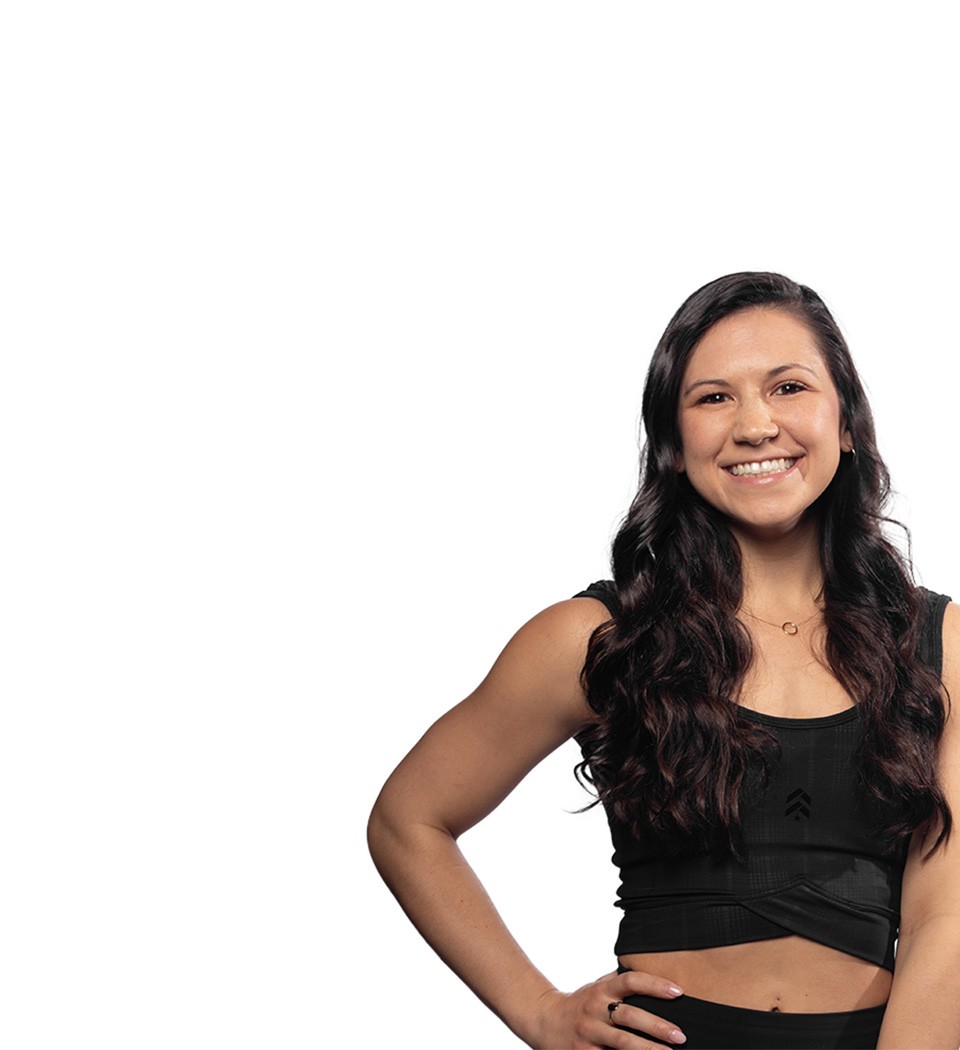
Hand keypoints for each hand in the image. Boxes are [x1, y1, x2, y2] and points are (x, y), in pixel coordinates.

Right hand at [526, 969, 685, 1048]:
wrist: (543, 1019)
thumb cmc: (579, 1003)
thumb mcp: (597, 987)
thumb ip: (620, 982)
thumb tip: (653, 971)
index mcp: (601, 990)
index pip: (631, 981)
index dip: (655, 984)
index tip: (678, 991)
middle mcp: (595, 1009)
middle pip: (629, 1016)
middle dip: (657, 1026)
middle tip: (680, 1035)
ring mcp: (589, 1033)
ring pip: (622, 1042)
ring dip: (648, 1049)